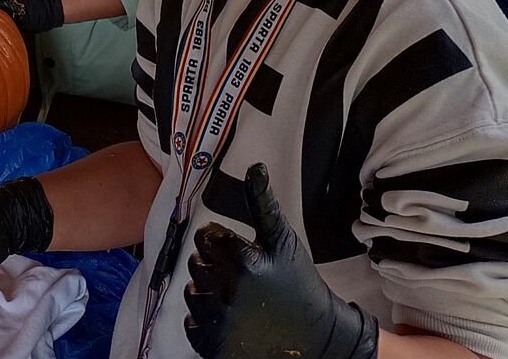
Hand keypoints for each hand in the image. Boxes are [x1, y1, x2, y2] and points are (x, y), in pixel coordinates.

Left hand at [184, 164, 377, 358]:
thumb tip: (255, 168)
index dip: (221, 241)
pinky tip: (227, 316)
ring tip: (235, 295)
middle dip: (215, 265)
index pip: (206, 238)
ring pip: (192, 292)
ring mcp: (221, 323)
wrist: (316, 337)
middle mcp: (228, 292)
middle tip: (241, 274)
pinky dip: (203, 320)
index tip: (237, 250)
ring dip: (207, 291)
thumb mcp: (282, 240)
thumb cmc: (299, 284)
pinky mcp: (216, 346)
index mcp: (243, 262)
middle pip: (197, 264)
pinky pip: (191, 323)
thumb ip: (262, 203)